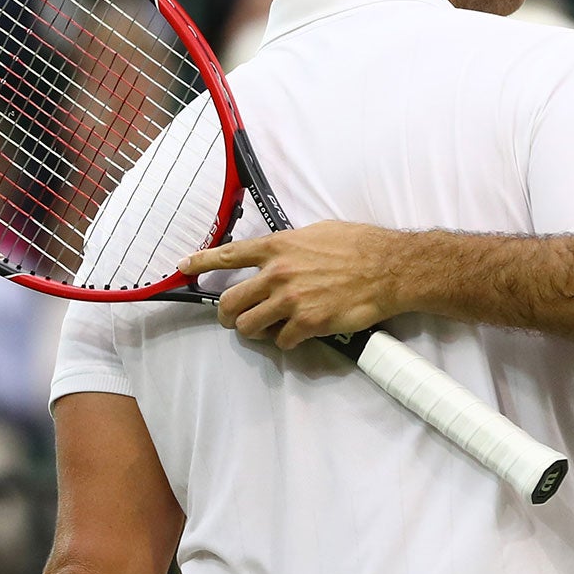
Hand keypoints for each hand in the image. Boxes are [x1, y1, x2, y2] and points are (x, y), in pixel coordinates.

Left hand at [182, 221, 407, 347]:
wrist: (389, 268)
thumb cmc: (360, 246)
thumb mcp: (318, 232)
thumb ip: (291, 244)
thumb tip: (281, 252)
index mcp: (278, 246)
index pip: (227, 255)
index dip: (201, 262)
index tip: (184, 267)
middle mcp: (277, 273)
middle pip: (229, 301)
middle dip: (226, 314)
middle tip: (233, 319)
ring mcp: (290, 300)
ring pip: (247, 326)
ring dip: (253, 331)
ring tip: (265, 330)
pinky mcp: (307, 323)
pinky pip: (280, 341)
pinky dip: (285, 341)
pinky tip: (295, 336)